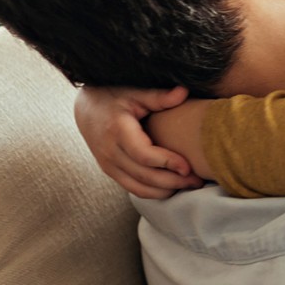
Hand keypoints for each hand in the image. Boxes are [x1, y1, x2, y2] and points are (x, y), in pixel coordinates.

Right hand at [74, 85, 202, 198]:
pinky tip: (173, 187)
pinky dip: (154, 192)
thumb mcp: (135, 92)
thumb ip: (159, 96)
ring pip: (139, 188)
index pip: (143, 155)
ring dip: (166, 191)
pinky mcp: (110, 172)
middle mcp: (109, 152)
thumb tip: (183, 92)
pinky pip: (133, 189)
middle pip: (144, 176)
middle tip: (197, 181)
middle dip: (173, 181)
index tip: (188, 166)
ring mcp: (108, 165)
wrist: (86, 108)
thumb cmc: (113, 97)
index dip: (167, 162)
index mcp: (117, 131)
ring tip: (190, 185)